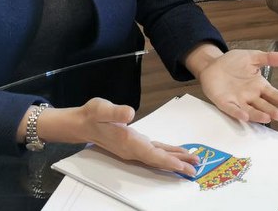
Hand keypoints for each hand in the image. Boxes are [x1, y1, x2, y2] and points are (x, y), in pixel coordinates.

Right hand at [36, 98, 200, 175]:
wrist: (82, 123)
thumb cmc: (92, 115)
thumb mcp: (101, 109)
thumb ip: (115, 112)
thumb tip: (129, 113)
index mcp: (128, 142)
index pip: (151, 155)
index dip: (167, 161)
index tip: (182, 166)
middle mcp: (132, 149)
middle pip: (158, 160)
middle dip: (177, 164)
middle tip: (195, 168)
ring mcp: (134, 148)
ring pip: (158, 157)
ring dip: (175, 159)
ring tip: (192, 161)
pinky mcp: (135, 143)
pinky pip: (155, 151)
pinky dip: (167, 152)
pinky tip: (177, 152)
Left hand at [198, 49, 277, 123]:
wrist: (212, 64)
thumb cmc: (233, 62)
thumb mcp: (252, 57)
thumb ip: (268, 58)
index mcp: (257, 85)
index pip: (271, 93)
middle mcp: (249, 95)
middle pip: (263, 105)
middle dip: (271, 111)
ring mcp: (237, 100)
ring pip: (250, 110)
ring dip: (258, 115)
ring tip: (267, 118)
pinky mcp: (224, 102)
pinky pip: (232, 109)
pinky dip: (239, 113)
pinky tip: (245, 116)